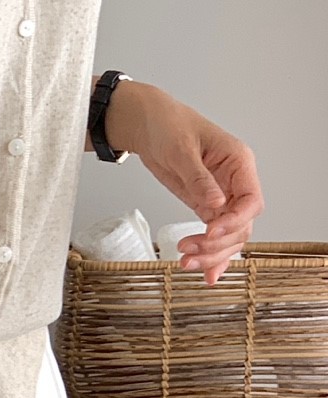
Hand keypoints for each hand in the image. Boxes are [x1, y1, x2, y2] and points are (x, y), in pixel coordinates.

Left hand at [107, 82, 264, 284]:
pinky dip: (212, 254)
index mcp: (238, 163)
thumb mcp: (181, 149)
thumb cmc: (168, 124)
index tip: (211, 231)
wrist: (147, 124)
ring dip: (212, 254)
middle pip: (241, 225)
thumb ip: (199, 179)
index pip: (250, 200)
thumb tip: (216, 205)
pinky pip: (214, 234)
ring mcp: (221, 196)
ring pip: (229, 235)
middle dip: (218, 244)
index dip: (235, 221)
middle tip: (189, 252)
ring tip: (185, 262)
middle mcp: (235, 182)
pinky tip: (207, 273)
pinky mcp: (205, 205)